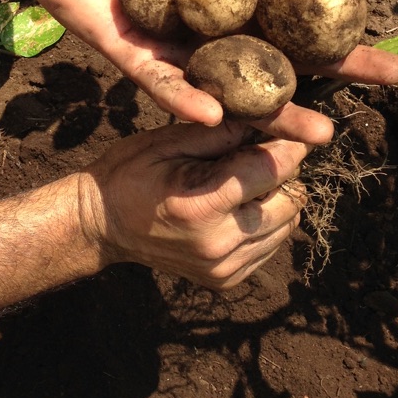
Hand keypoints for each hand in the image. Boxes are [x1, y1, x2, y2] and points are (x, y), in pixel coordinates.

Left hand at [0, 0, 397, 143]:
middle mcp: (224, 28)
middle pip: (291, 53)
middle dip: (342, 65)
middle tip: (394, 75)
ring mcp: (186, 50)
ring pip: (240, 88)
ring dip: (280, 113)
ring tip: (323, 134)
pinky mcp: (139, 62)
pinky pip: (167, 88)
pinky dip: (190, 103)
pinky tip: (222, 121)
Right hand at [82, 119, 307, 289]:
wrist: (103, 226)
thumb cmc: (131, 173)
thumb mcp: (168, 141)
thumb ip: (222, 132)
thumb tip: (272, 117)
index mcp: (201, 205)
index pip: (271, 170)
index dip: (290, 145)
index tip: (295, 130)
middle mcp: (218, 243)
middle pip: (290, 200)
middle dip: (284, 172)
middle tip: (261, 154)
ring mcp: (224, 267)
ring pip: (287, 224)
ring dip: (278, 199)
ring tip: (248, 182)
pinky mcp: (228, 280)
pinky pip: (272, 245)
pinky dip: (267, 222)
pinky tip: (239, 208)